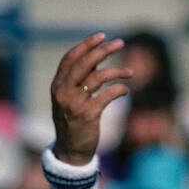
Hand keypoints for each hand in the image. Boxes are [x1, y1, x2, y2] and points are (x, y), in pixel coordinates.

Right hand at [50, 33, 131, 165]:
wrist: (70, 151)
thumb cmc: (72, 123)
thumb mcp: (69, 100)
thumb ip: (79, 80)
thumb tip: (97, 60)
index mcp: (57, 86)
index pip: (70, 58)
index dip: (86, 45)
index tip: (101, 36)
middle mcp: (64, 92)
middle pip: (85, 63)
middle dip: (103, 50)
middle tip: (120, 43)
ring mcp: (75, 103)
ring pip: (99, 77)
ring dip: (117, 71)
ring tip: (130, 72)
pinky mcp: (89, 115)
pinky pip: (108, 95)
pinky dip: (119, 89)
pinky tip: (125, 90)